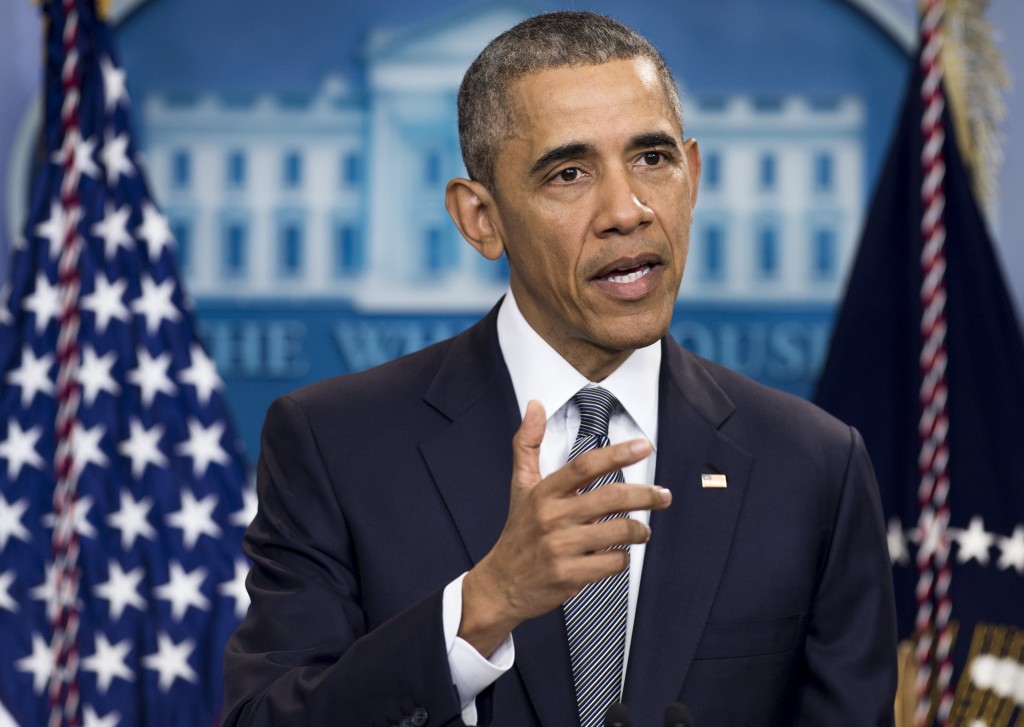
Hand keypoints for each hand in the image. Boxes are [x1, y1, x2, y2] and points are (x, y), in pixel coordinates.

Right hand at [459, 399, 670, 656]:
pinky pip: (612, 563)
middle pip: (610, 498)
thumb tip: (535, 405)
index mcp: (543, 492)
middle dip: (645, 495)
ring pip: (618, 532)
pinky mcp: (568, 576)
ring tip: (643, 530)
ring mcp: (560, 548)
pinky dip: (623, 558)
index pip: (584, 466)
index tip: (644, 446)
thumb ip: (528, 444)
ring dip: (639, 531)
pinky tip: (618, 554)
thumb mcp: (520, 486)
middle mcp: (551, 517)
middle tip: (664, 496)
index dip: (617, 453)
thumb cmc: (518, 531)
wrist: (501, 584)